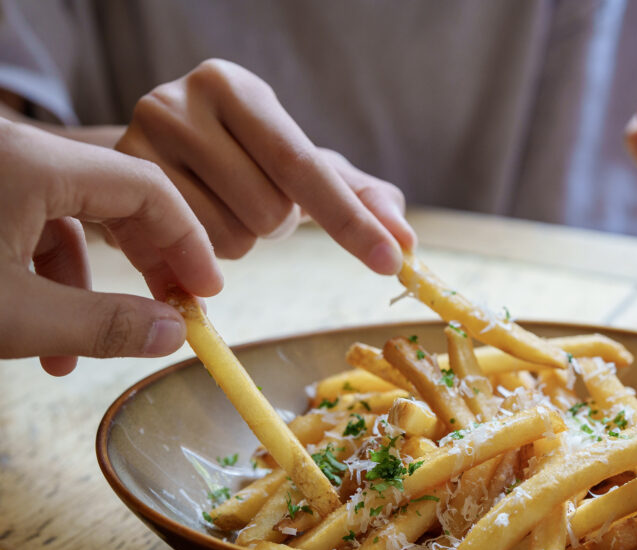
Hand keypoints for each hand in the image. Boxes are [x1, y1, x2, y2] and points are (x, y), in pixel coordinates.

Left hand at [0, 120, 222, 375]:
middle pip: (116, 198)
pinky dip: (44, 281)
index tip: (205, 290)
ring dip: (87, 289)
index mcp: (33, 163)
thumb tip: (173, 335)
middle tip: (172, 312)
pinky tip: (39, 337)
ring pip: (70, 220)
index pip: (147, 187)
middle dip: (148, 262)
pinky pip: (29, 228)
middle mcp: (18, 154)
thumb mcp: (15, 317)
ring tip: (79, 351)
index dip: (188, 241)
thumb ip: (102, 325)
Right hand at [116, 59, 414, 270]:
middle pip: (268, 213)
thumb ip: (356, 197)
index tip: (391, 261)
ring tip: (217, 210)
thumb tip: (406, 239)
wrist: (149, 158)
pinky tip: (188, 230)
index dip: (352, 221)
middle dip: (274, 225)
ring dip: (238, 243)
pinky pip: (185, 257)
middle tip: (250, 201)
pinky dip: (201, 259)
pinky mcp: (117, 189)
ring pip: (228, 242)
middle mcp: (182, 102)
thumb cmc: (241, 161)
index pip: (304, 166)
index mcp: (238, 89)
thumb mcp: (299, 167)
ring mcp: (141, 142)